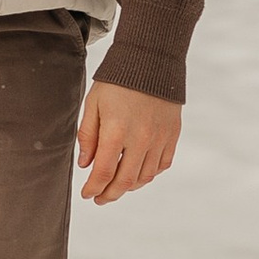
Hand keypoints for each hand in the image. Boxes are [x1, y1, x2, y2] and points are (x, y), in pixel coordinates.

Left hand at [77, 80, 180, 205]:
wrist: (151, 60)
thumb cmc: (117, 80)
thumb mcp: (93, 104)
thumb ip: (88, 136)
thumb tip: (86, 164)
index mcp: (116, 131)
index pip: (103, 172)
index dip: (93, 188)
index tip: (86, 193)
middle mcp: (140, 139)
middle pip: (125, 181)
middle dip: (110, 194)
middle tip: (99, 198)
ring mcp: (159, 138)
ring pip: (145, 177)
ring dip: (129, 186)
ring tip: (117, 186)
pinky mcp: (172, 134)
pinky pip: (162, 164)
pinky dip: (149, 174)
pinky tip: (138, 172)